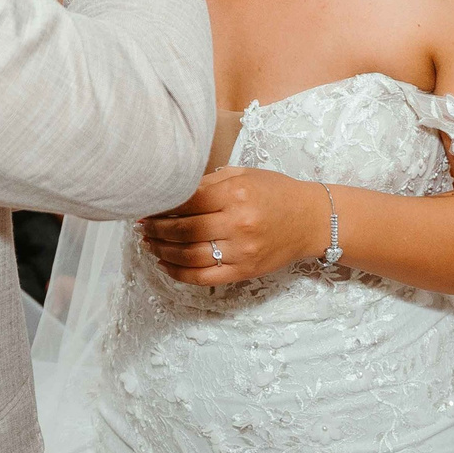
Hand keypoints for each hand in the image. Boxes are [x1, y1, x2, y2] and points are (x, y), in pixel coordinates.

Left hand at [139, 166, 327, 284]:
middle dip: (155, 229)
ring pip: (188, 256)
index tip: (146, 205)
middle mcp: (237, 224)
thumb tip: (171, 192)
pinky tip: (164, 264)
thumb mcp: (243, 175)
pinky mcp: (244, 272)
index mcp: (235, 194)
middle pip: (183, 230)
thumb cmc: (276, 192)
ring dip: (161, 251)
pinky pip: (202, 277)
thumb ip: (208, 182)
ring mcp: (241, 251)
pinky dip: (178, 273)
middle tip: (142, 226)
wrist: (312, 220)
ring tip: (148, 244)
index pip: (186, 202)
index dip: (161, 205)